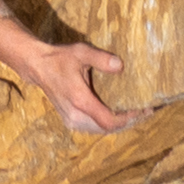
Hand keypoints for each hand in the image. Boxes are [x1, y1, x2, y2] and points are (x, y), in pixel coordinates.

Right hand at [11, 38, 137, 133]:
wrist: (38, 67)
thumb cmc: (60, 58)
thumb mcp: (81, 52)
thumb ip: (101, 59)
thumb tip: (120, 66)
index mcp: (80, 100)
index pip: (109, 121)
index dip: (128, 118)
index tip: (143, 109)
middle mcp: (75, 115)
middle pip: (108, 128)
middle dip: (128, 121)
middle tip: (145, 111)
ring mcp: (71, 121)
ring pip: (101, 130)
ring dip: (118, 124)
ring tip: (135, 113)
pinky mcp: (70, 121)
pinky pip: (94, 128)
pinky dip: (107, 124)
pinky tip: (118, 115)